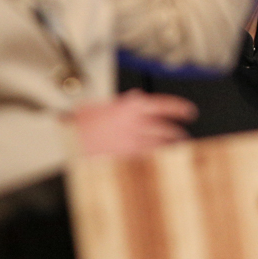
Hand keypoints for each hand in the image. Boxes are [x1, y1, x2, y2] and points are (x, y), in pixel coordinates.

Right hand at [73, 91, 195, 156]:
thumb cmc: (81, 121)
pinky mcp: (127, 158)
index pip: (164, 105)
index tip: (190, 112)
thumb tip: (137, 96)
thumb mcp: (104, 104)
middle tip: (182, 136)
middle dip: (177, 134)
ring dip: (170, 149)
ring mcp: (132, 142)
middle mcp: (135, 123)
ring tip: (176, 150)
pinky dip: (156, 160)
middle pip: (166, 130)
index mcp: (131, 106)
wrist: (67, 138)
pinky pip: (148, 159)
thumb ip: (124, 102)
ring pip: (161, 146)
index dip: (180, 108)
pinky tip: (160, 162)